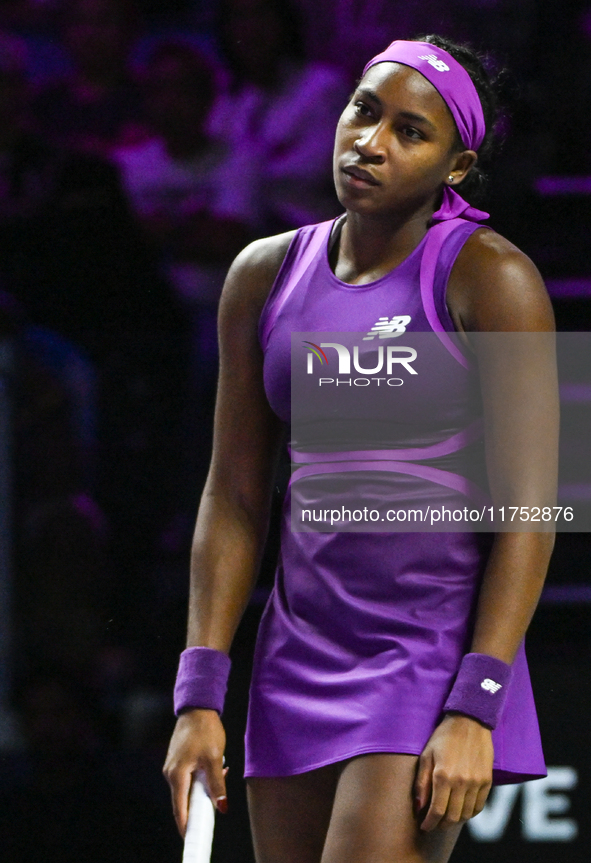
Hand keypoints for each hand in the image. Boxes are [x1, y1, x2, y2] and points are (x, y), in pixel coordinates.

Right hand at [163, 708, 227, 836]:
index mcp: (177, 774)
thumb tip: (222, 807)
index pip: (179, 808)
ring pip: (186, 789)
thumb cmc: (205, 730)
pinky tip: (213, 771)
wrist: (197, 708)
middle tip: (213, 812)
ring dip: (201, 791)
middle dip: (198, 808)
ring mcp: (171, 767)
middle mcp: (170, 773)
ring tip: (220, 777)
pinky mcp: (176, 762)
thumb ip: (217, 784)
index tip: (192, 838)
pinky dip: (199, 781)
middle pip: (182, 801)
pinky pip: (186, 779)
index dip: (186, 825)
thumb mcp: (214, 758)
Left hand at [414, 713, 492, 831]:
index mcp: (443, 775)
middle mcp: (461, 782)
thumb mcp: (426, 755)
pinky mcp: (487, 781)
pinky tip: (461, 810)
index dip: (429, 823)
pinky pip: (479, 806)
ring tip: (446, 817)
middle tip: (434, 823)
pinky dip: (469, 813)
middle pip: (452, 817)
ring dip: (455, 820)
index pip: (437, 811)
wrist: (469, 721)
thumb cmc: (443, 737)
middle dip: (441, 824)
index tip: (424, 827)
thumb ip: (422, 783)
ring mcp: (476, 782)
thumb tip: (418, 807)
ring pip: (466, 814)